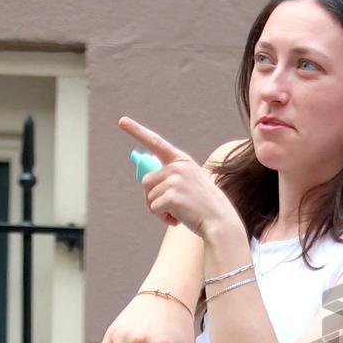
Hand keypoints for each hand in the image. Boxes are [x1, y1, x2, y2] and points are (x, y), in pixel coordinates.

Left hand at [119, 116, 239, 238]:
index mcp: (182, 161)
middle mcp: (177, 167)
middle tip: (172, 206)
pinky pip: (153, 208)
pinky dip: (162, 217)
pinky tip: (178, 218)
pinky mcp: (171, 196)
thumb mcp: (190, 183)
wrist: (220, 221)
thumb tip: (146, 178)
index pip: (156, 143)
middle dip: (154, 197)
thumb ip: (171, 176)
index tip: (122, 121)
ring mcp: (174, 181)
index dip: (137, 131)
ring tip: (179, 212)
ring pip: (149, 196)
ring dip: (159, 209)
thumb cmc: (204, 205)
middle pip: (146, 181)